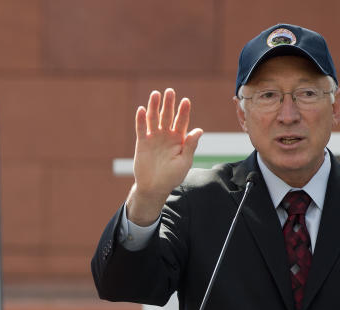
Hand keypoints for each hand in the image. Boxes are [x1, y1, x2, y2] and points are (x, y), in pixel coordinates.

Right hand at [127, 88, 202, 225]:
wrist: (154, 188)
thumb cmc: (172, 177)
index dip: (183, 111)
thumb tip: (199, 130)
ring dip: (154, 107)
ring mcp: (154, 138)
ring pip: (154, 119)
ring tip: (155, 94)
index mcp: (179, 139)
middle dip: (169, 104)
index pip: (182, 122)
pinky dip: (141, 120)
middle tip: (170, 91)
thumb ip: (190, 146)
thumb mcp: (184, 162)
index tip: (185, 101)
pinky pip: (141, 129)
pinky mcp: (142, 142)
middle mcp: (166, 135)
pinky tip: (141, 110)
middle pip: (167, 116)